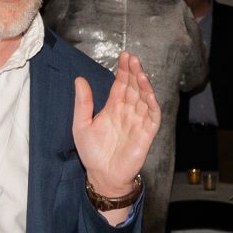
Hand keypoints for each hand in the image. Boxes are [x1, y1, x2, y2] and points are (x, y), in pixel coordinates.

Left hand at [71, 51, 158, 193]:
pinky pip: (153, 117)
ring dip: (144, 85)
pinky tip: (149, 94)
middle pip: (134, 88)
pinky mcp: (146, 134)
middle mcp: (127, 112)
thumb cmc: (92, 152)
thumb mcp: (81, 125)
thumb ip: (83, 103)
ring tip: (140, 72)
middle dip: (134, 73)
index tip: (124, 56)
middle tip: (132, 58)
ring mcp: (138, 122)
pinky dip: (153, 105)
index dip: (124, 71)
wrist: (102, 175)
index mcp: (113, 108)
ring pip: (145, 99)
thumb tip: (79, 80)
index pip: (121, 85)